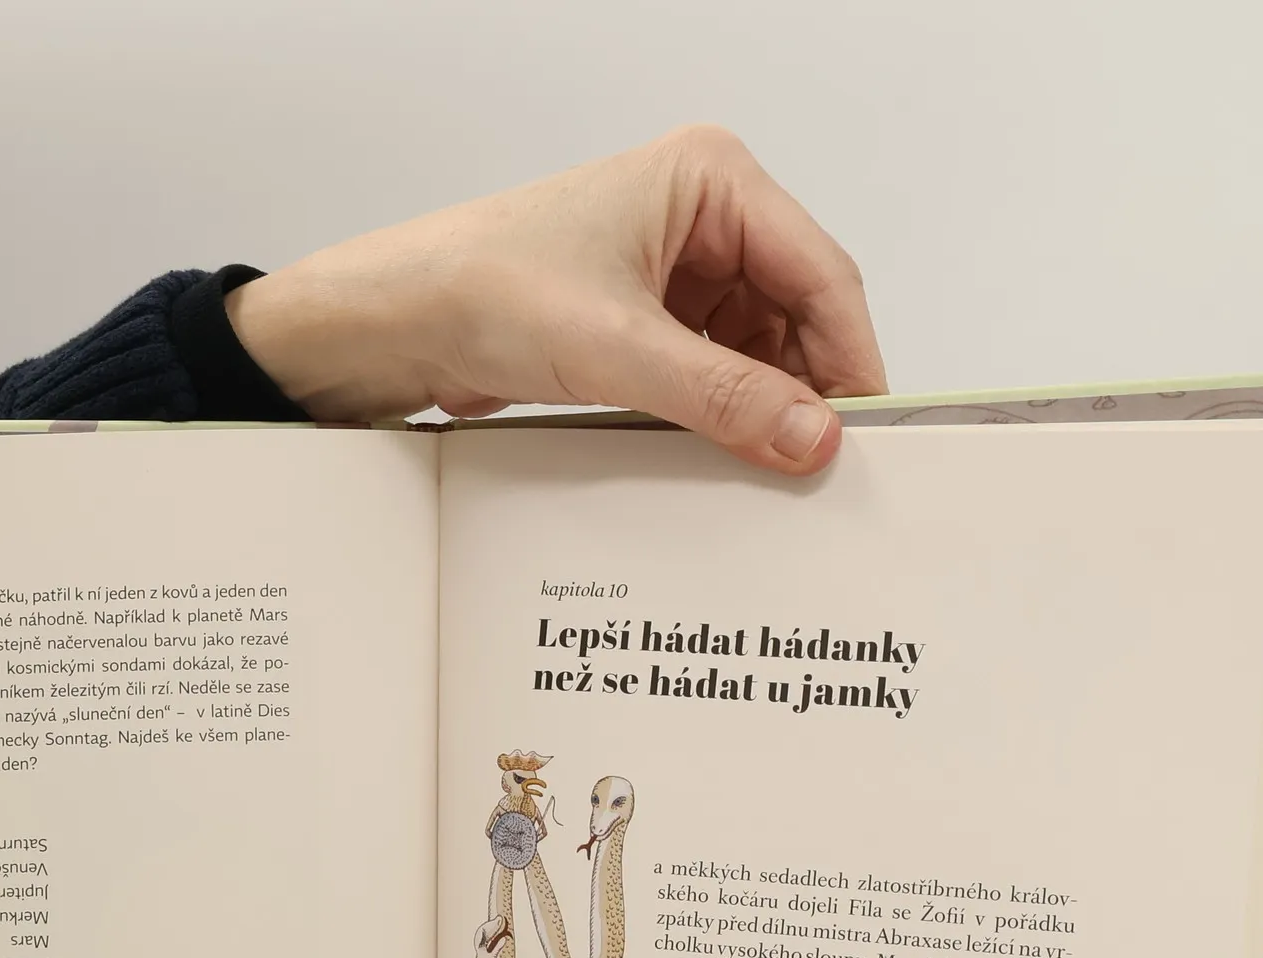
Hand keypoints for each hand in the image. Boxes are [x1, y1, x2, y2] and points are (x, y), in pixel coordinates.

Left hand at [227, 125, 884, 474]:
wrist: (398, 322)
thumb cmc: (484, 290)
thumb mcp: (619, 351)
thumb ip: (724, 398)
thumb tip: (811, 438)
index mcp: (711, 180)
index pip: (820, 274)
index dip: (850, 359)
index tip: (865, 434)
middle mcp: (702, 217)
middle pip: (797, 315)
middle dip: (806, 390)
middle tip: (819, 469)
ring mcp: (676, 271)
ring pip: (758, 351)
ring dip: (762, 410)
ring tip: (768, 472)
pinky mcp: (648, 321)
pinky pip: (714, 373)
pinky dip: (724, 416)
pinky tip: (724, 459)